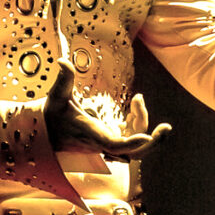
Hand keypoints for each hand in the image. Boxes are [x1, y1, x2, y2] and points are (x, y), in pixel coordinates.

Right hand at [44, 60, 169, 159]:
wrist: (47, 133)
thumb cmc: (53, 114)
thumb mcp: (56, 95)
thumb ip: (63, 79)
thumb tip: (62, 61)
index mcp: (92, 134)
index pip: (114, 145)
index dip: (131, 143)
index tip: (147, 136)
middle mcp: (102, 143)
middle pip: (133, 153)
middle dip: (153, 143)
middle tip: (167, 127)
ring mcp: (108, 145)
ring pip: (135, 144)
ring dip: (143, 123)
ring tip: (138, 100)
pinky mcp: (111, 141)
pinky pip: (132, 138)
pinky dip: (138, 124)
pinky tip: (135, 106)